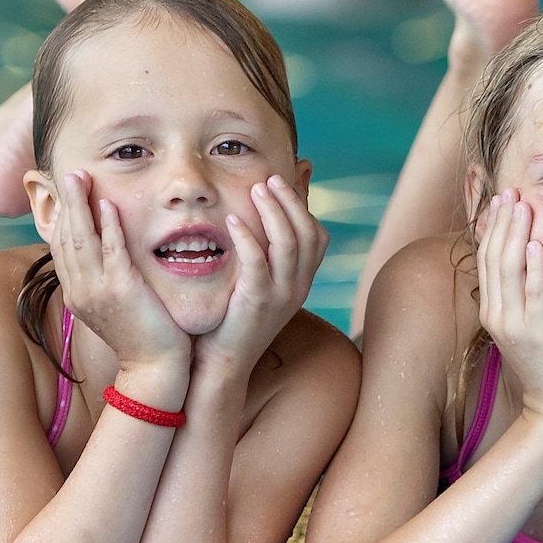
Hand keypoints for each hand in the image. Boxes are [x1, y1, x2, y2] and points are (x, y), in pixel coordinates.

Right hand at [51, 170, 188, 372]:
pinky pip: (112, 250)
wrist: (155, 368)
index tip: (65, 192)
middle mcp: (80, 290)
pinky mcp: (122, 290)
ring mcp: (97, 291)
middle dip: (67, 203)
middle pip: (66, 237)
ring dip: (81, 205)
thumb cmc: (141, 335)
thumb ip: (105, 280)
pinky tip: (108, 204)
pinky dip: (108, 226)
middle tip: (69, 173)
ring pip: (82, 239)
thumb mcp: (114, 306)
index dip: (62, 217)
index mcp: (77, 293)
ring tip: (81, 177)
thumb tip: (106, 259)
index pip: (61, 247)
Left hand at [193, 175, 327, 377]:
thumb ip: (263, 254)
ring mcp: (282, 295)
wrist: (224, 365)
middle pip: (308, 233)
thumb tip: (259, 221)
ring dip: (274, 210)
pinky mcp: (257, 302)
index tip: (285, 179)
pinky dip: (248, 237)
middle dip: (291, 200)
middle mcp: (299, 287)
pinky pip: (258, 262)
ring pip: (289, 242)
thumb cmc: (233, 320)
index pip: (318, 236)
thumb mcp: (257, 284)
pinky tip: (232, 221)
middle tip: (269, 178)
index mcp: (301, 282)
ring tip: (256, 188)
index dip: (304, 205)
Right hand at [475, 190, 542, 432]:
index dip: (493, 226)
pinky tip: (538, 244)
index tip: (501, 197)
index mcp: (494, 310)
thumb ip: (529, 295)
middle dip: (501, 221)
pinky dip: (533, 268)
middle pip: (493, 257)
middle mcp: (496, 314)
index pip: (488, 258)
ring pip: (508, 269)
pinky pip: (532, 294)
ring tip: (521, 204)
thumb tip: (533, 264)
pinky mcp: (535, 335)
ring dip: (514, 234)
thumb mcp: (534, 325)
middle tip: (510, 189)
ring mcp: (513, 325)